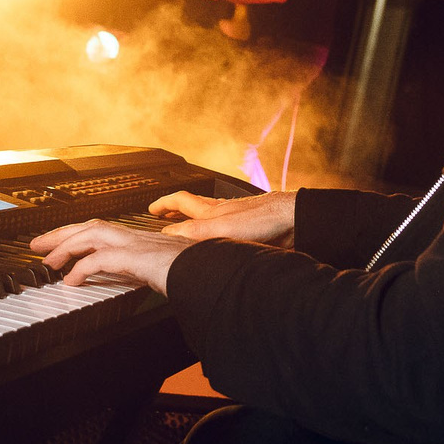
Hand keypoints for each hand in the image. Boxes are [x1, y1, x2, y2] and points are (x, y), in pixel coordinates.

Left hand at [31, 220, 188, 291]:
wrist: (213, 273)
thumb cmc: (194, 273)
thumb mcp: (162, 272)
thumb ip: (144, 272)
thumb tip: (131, 279)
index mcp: (141, 239)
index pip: (102, 229)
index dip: (79, 234)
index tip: (60, 244)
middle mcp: (136, 237)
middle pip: (91, 226)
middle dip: (62, 234)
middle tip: (38, 245)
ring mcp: (137, 244)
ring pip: (92, 234)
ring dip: (66, 246)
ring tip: (47, 261)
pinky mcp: (137, 257)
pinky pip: (101, 259)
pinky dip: (82, 268)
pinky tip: (71, 280)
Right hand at [149, 190, 296, 245]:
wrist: (293, 220)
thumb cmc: (263, 218)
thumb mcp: (221, 227)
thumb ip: (194, 231)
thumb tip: (168, 235)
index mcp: (210, 210)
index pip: (180, 202)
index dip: (163, 206)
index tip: (151, 211)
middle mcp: (221, 212)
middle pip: (193, 205)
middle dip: (175, 208)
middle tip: (161, 212)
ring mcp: (235, 220)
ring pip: (209, 215)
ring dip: (194, 218)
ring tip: (184, 224)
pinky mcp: (249, 230)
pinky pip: (225, 229)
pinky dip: (215, 232)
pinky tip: (219, 241)